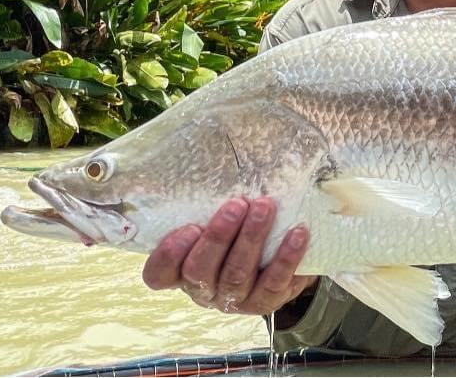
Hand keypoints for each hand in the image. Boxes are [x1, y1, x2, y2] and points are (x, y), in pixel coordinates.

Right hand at [141, 196, 316, 314]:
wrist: (280, 259)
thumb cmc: (238, 230)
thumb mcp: (218, 217)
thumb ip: (208, 202)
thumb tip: (218, 154)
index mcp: (182, 269)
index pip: (158, 274)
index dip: (168, 256)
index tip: (188, 227)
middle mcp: (203, 290)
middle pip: (200, 271)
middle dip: (218, 237)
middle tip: (236, 205)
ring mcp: (234, 299)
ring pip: (236, 275)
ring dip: (251, 239)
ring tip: (265, 208)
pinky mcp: (265, 302)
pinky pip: (274, 283)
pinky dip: (286, 257)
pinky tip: (298, 233)